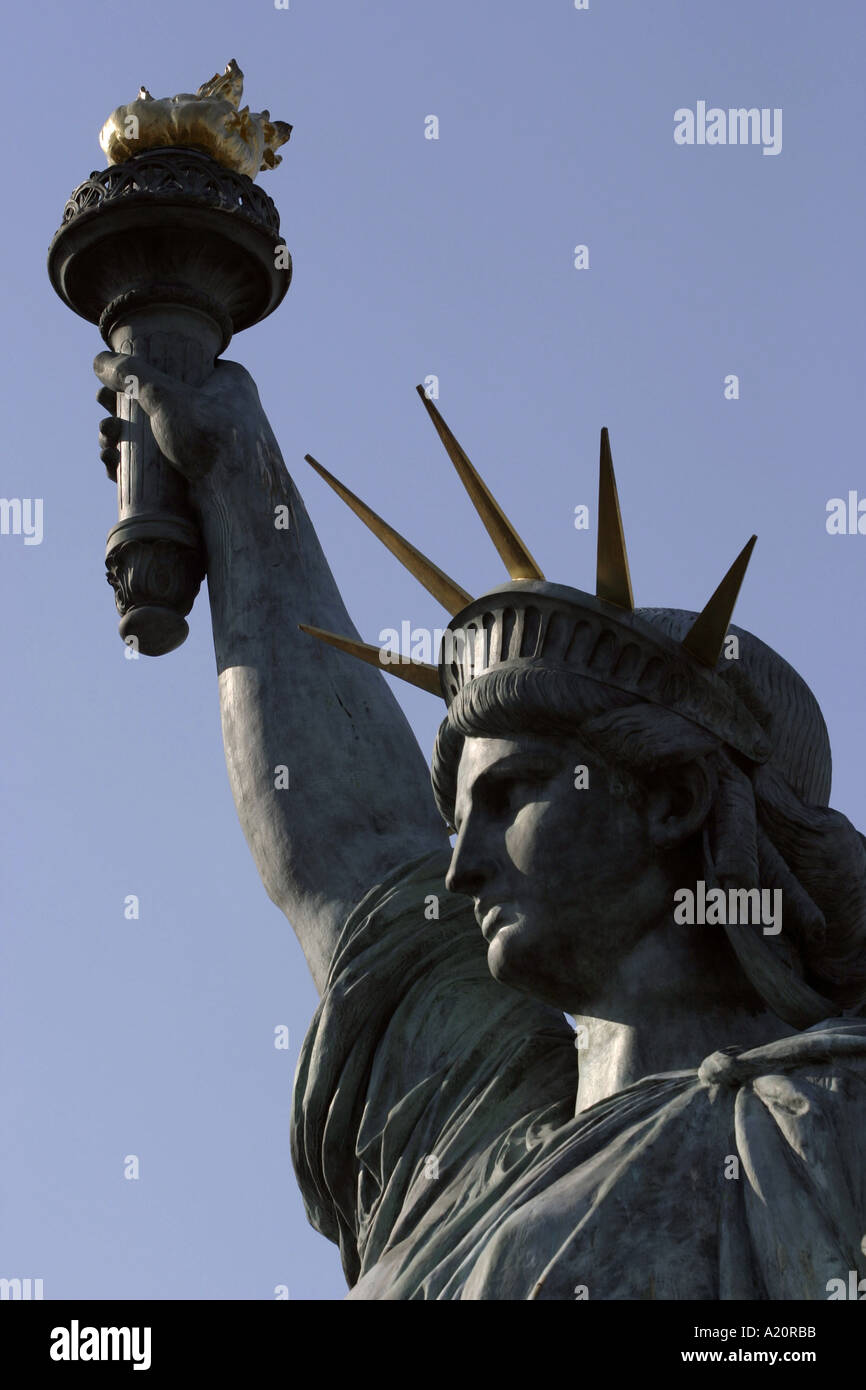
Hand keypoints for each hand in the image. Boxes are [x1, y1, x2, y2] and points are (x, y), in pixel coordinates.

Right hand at [93, 352, 269, 485]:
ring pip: (156, 436)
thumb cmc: (213, 439)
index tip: (114, 382)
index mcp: (227, 380)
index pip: (180, 365)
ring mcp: (210, 446)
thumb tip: (99, 360)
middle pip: (160, 403)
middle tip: (104, 412)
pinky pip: (160, 466)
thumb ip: (132, 375)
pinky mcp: (198, 476)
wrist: (241, 500)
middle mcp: (222, 410)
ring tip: (106, 440)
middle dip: (123, 409)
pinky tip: (111, 463)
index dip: (143, 372)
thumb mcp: (168, 395)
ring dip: (122, 437)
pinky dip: (133, 465)